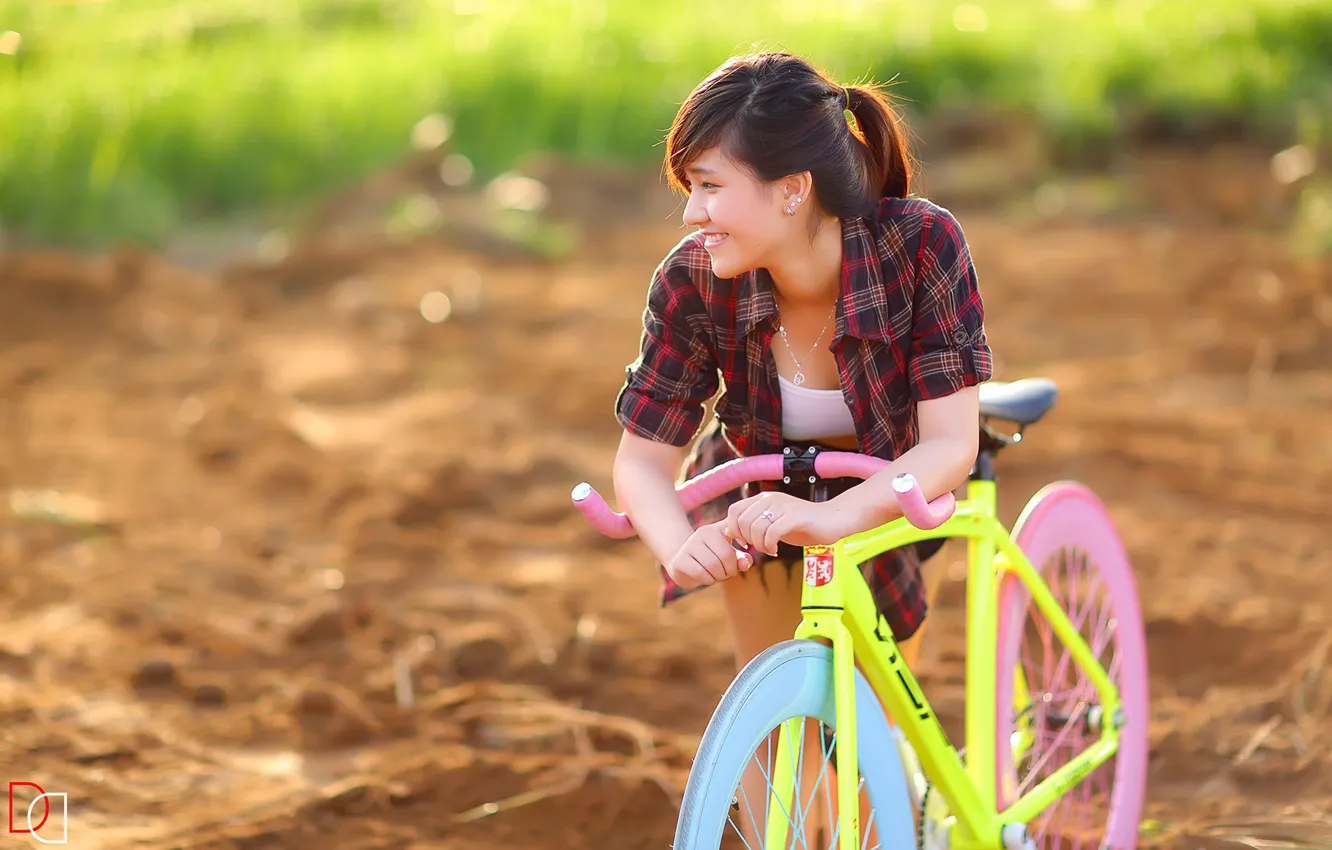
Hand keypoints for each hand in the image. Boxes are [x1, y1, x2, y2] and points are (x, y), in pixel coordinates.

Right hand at [665, 521, 754, 589]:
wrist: (683, 564)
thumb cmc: (712, 559)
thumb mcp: (730, 556)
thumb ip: (742, 559)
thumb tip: (744, 564)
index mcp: (717, 528)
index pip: (736, 538)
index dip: (741, 550)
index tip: (741, 553)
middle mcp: (702, 532)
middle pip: (726, 556)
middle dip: (730, 570)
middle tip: (727, 573)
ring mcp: (689, 545)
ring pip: (713, 565)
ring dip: (719, 576)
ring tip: (717, 576)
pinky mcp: (680, 560)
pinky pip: (700, 573)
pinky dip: (708, 580)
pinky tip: (707, 578)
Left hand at [722, 491, 859, 556]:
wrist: (834, 520)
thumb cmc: (804, 524)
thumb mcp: (774, 524)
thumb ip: (754, 525)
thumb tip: (730, 530)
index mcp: (764, 498)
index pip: (733, 511)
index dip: (734, 529)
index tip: (745, 543)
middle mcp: (771, 498)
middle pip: (742, 521)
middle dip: (747, 540)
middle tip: (760, 548)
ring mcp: (783, 506)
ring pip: (756, 528)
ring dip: (759, 545)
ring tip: (770, 550)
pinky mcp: (795, 516)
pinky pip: (772, 533)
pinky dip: (770, 546)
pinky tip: (776, 550)